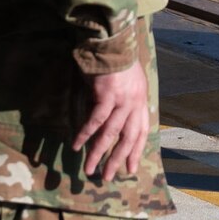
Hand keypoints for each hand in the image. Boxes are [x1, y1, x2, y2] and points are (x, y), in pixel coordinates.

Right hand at [74, 63, 149, 180]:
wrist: (112, 41)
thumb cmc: (117, 60)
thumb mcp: (129, 82)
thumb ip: (125, 101)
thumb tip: (112, 119)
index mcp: (142, 100)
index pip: (142, 131)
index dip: (136, 151)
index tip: (130, 168)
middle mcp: (135, 103)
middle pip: (128, 138)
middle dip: (118, 160)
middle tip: (108, 177)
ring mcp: (122, 100)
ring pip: (111, 134)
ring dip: (99, 154)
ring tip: (89, 170)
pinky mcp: (107, 95)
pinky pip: (95, 121)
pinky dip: (85, 135)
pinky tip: (76, 146)